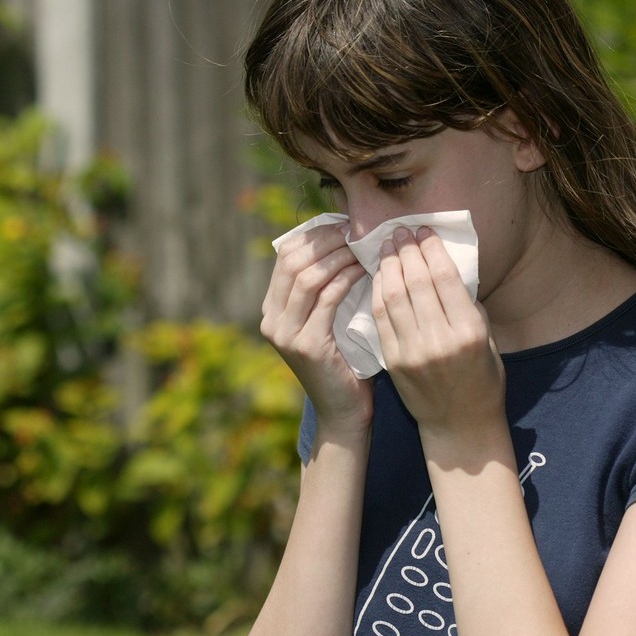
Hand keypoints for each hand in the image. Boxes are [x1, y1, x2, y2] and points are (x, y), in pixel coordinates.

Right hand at [260, 221, 373, 435]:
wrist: (344, 411)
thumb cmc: (345, 362)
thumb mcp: (327, 319)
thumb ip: (325, 287)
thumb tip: (342, 237)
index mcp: (271, 310)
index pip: (285, 255)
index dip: (314, 235)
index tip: (344, 224)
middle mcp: (270, 320)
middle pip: (293, 261)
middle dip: (326, 240)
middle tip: (355, 231)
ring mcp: (285, 334)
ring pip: (308, 276)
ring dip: (338, 256)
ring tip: (363, 247)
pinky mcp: (306, 345)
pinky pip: (327, 299)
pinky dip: (346, 279)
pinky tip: (364, 270)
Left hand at [373, 226, 506, 446]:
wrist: (459, 426)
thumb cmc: (482, 379)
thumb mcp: (488, 339)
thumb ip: (468, 305)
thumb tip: (444, 266)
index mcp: (469, 332)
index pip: (444, 278)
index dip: (430, 249)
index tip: (423, 230)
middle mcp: (439, 340)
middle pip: (416, 282)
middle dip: (406, 251)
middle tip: (400, 231)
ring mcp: (412, 352)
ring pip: (393, 297)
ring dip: (388, 266)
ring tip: (386, 246)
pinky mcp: (393, 361)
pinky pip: (380, 318)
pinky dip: (377, 292)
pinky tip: (379, 275)